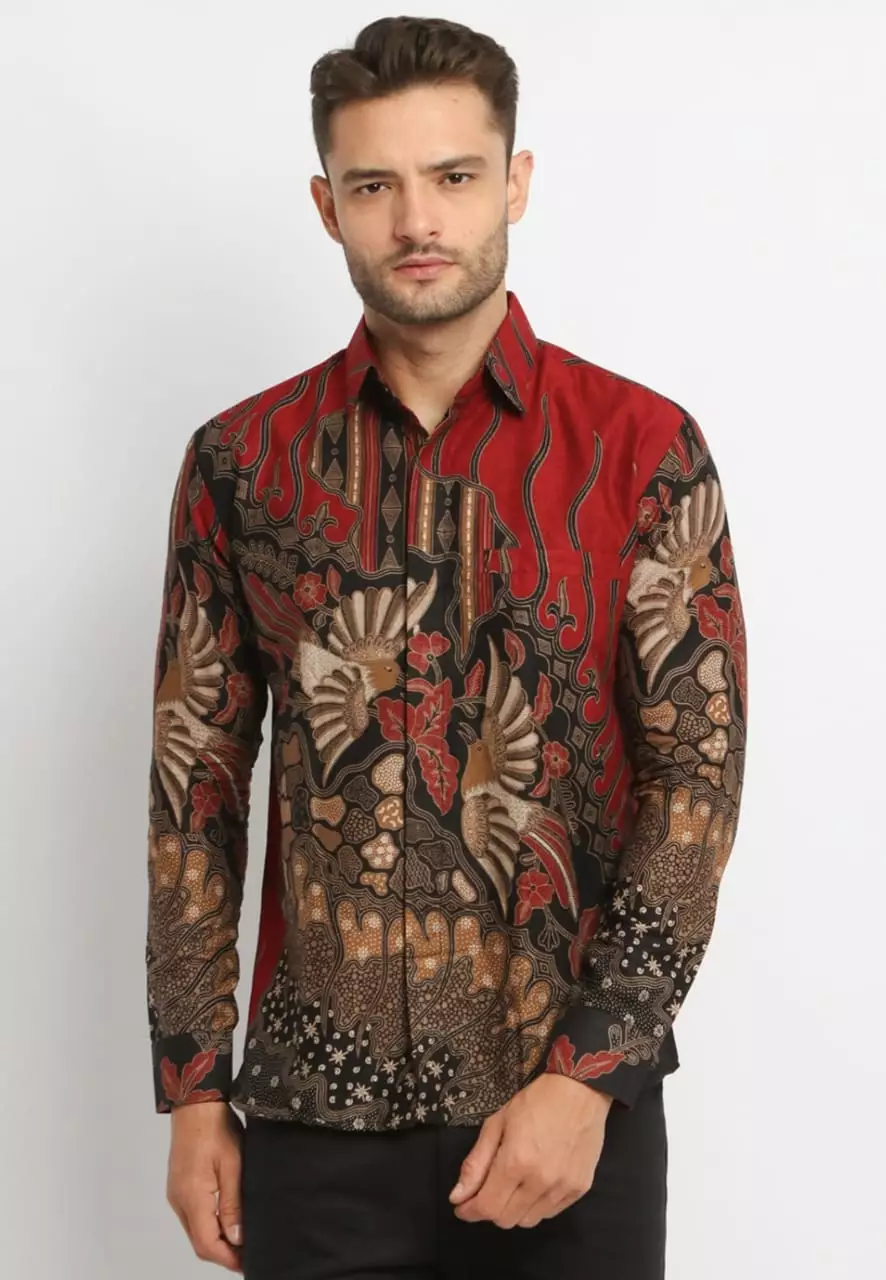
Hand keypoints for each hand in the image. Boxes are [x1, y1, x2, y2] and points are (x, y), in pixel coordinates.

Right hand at [166, 1100, 243, 1270]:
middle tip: (248, 1255)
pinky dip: (208, 1225)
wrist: (195, 1103)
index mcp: (192, 1198)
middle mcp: (179, 1201)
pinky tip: (225, 1221)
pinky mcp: (179, 1186)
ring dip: (215, 1240)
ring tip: (241, 1240)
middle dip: (223, 1253)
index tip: (247, 1263)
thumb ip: (233, 1203)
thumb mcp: (233, 1165)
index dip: (227, 1258)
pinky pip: (192, 1217)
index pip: (207, 1244)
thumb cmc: (215, 1128)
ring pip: (195, 1231)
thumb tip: (237, 1238)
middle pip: (199, 1242)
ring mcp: (176, 1194)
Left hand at [449, 1074, 612, 1227]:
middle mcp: (540, 1181)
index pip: (487, 1207)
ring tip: (513, 1186)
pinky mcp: (580, 1189)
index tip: (461, 1206)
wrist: (579, 1092)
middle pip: (506, 1219)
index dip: (469, 1211)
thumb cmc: (534, 1102)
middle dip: (490, 1209)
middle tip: (488, 1190)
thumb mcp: (496, 1123)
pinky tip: (535, 1185)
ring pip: (528, 1221)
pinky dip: (537, 1206)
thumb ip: (476, 1163)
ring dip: (514, 1210)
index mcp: (516, 1162)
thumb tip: (457, 1196)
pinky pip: (550, 1213)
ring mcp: (563, 1188)